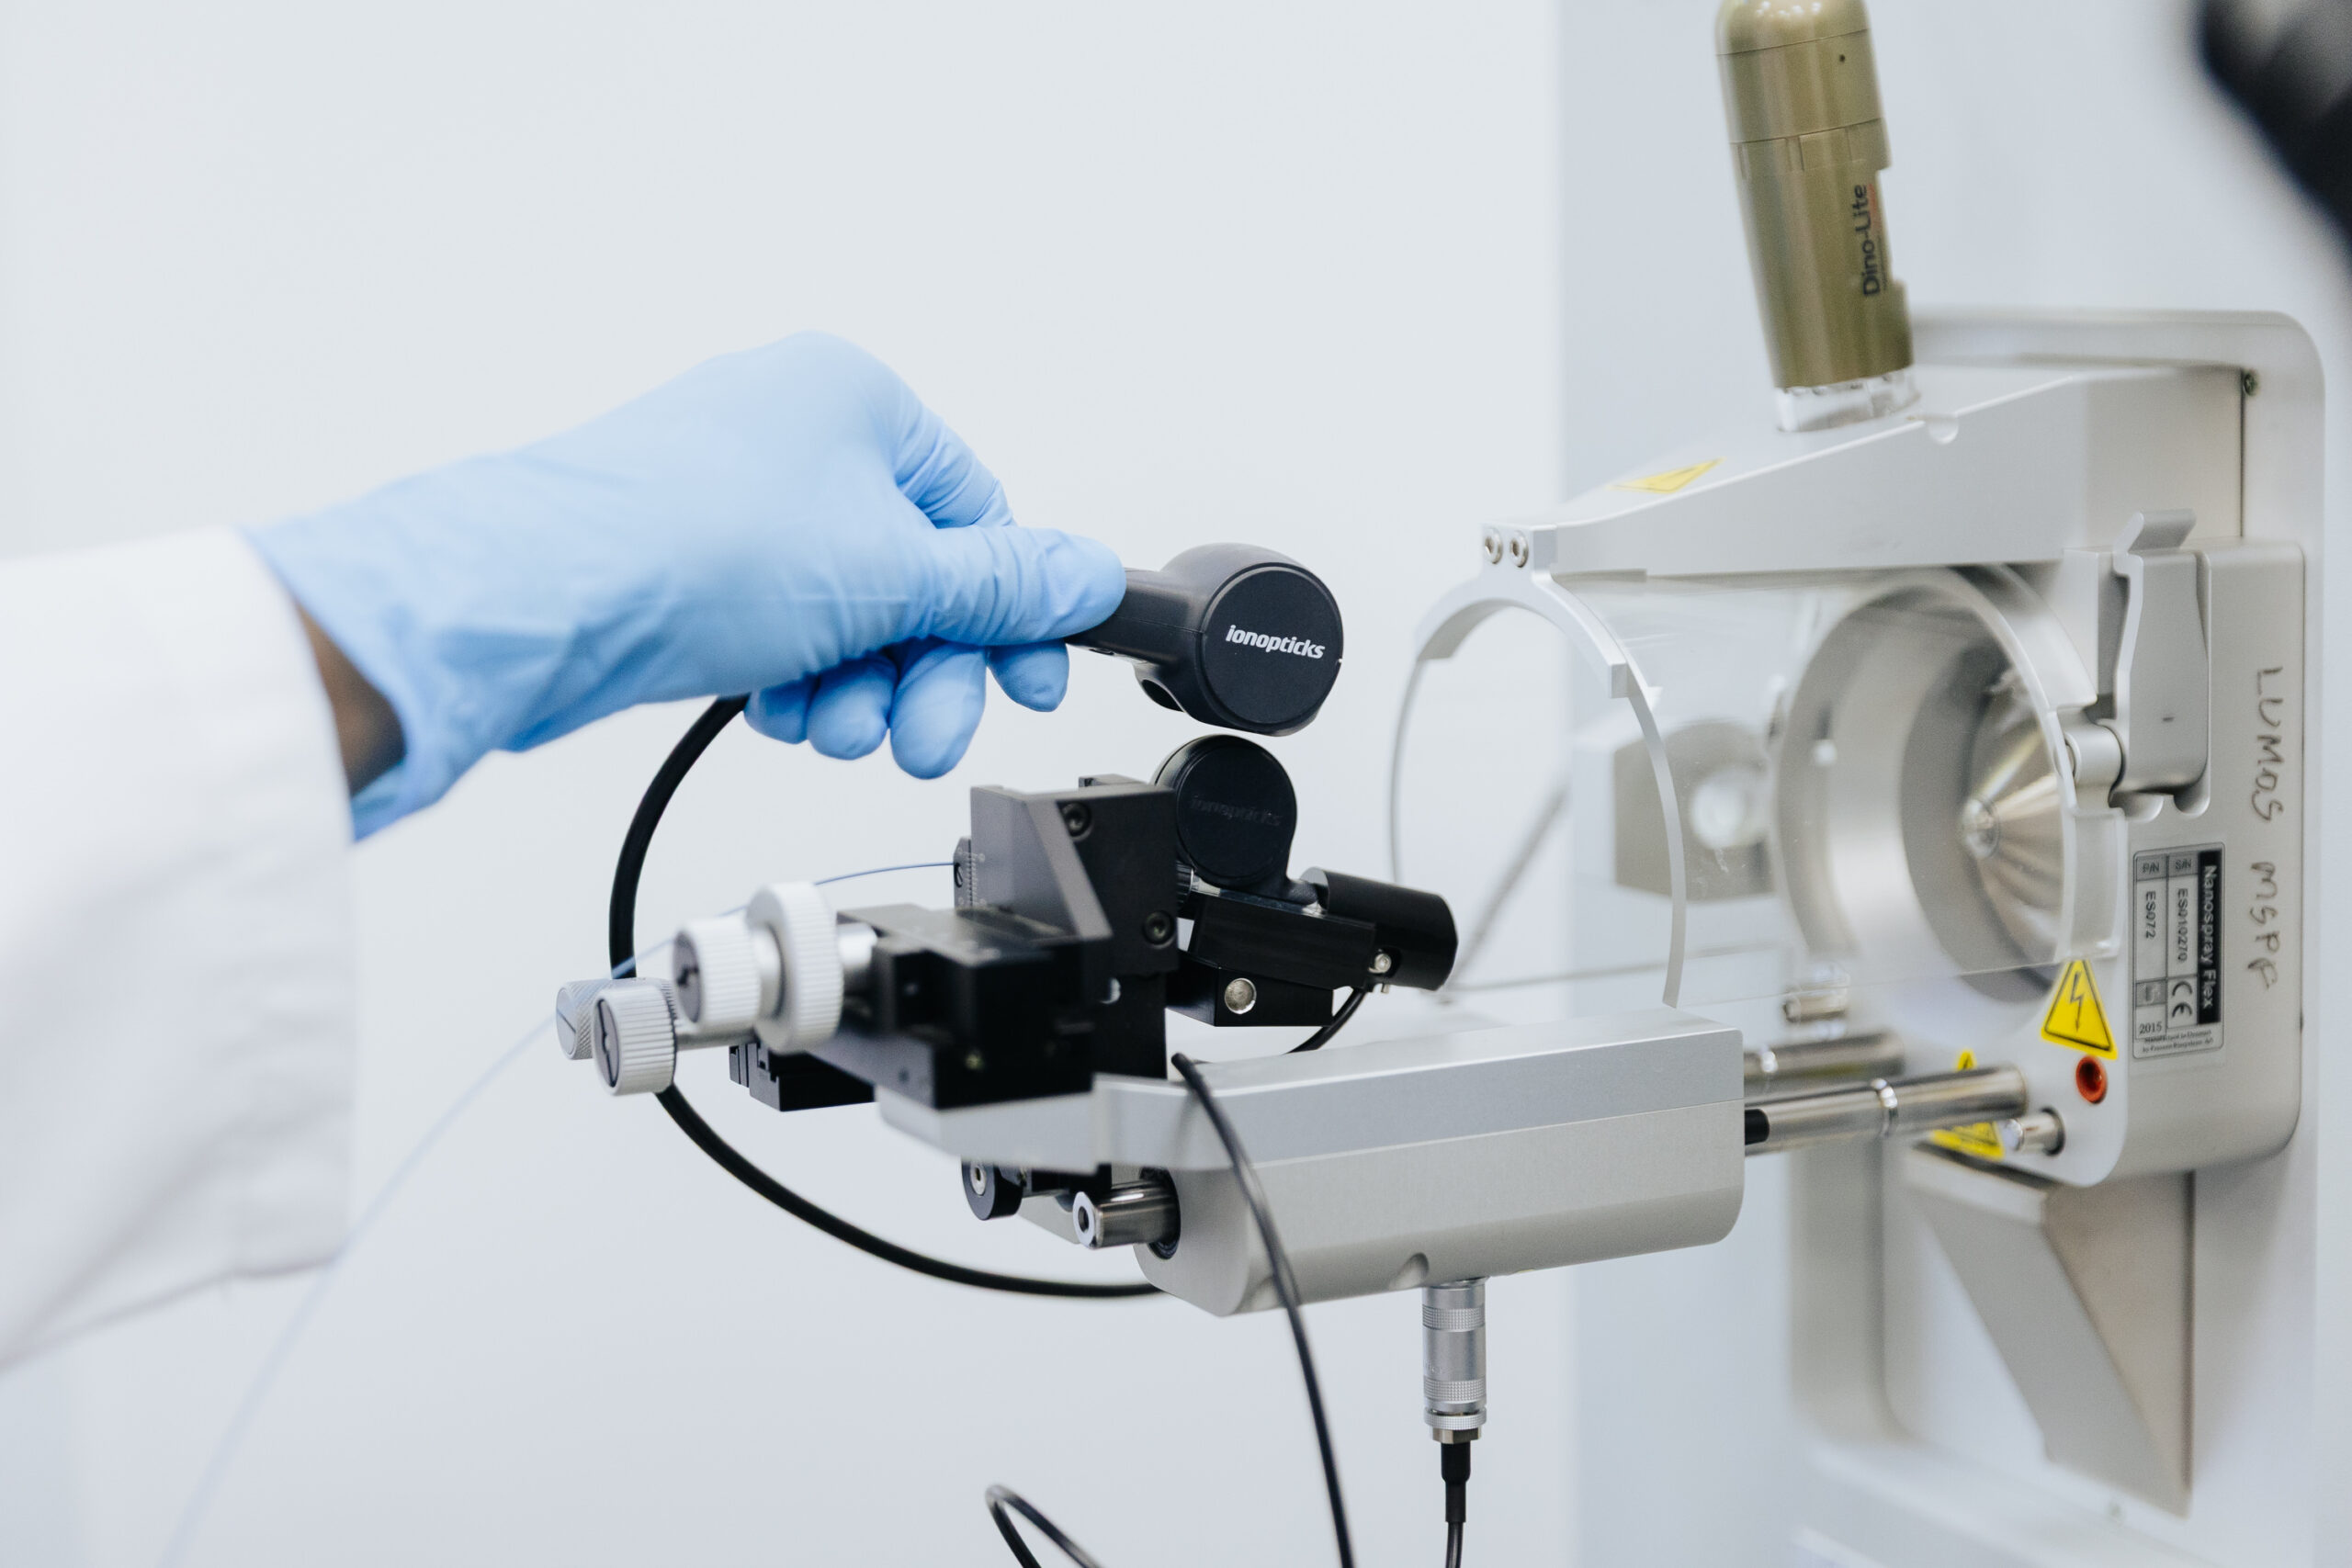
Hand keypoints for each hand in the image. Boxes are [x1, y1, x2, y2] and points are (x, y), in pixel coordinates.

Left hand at [249, 334, 1124, 834]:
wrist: (536, 597)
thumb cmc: (689, 543)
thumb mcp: (894, 575)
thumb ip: (1003, 587)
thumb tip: (1088, 577)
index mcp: (857, 398)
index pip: (977, 517)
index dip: (1007, 616)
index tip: (1024, 685)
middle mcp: (795, 433)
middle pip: (913, 575)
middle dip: (923, 669)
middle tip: (924, 737)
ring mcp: (734, 497)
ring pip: (846, 613)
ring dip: (859, 687)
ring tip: (835, 724)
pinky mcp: (686, 563)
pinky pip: (781, 629)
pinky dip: (796, 679)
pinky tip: (780, 708)